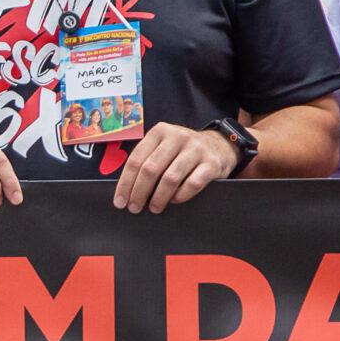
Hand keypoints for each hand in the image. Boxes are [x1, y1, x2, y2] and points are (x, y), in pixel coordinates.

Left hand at [112, 122, 238, 213]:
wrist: (220, 146)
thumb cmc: (182, 152)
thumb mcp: (163, 147)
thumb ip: (146, 161)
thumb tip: (125, 192)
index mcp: (159, 132)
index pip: (135, 160)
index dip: (125, 184)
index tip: (120, 202)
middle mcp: (177, 136)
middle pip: (150, 170)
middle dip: (139, 193)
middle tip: (134, 208)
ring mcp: (196, 149)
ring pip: (170, 178)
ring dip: (158, 198)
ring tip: (154, 208)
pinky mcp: (212, 163)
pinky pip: (192, 184)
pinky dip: (180, 197)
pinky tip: (174, 201)